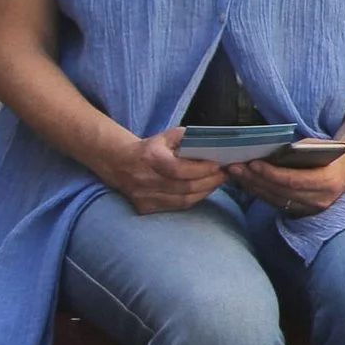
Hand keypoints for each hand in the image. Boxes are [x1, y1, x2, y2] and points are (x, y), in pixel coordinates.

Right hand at [100, 127, 227, 215]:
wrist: (120, 164)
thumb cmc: (150, 149)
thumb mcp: (165, 136)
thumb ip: (187, 137)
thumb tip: (211, 142)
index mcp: (151, 159)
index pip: (179, 170)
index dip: (201, 169)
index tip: (218, 166)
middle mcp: (145, 179)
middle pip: (184, 187)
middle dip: (209, 182)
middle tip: (224, 175)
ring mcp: (144, 196)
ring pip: (182, 201)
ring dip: (204, 192)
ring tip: (216, 183)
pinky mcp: (145, 208)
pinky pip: (175, 207)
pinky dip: (192, 200)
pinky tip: (202, 191)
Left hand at [232, 144, 344, 217]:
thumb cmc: (331, 152)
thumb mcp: (318, 146)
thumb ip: (299, 150)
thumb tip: (271, 153)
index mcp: (327, 181)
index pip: (293, 180)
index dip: (271, 173)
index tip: (252, 164)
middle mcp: (320, 199)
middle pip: (281, 191)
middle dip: (255, 180)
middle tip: (235, 167)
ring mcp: (311, 208)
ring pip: (276, 199)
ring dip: (253, 187)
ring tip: (236, 174)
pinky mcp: (302, 211)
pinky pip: (277, 203)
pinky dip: (260, 193)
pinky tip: (247, 183)